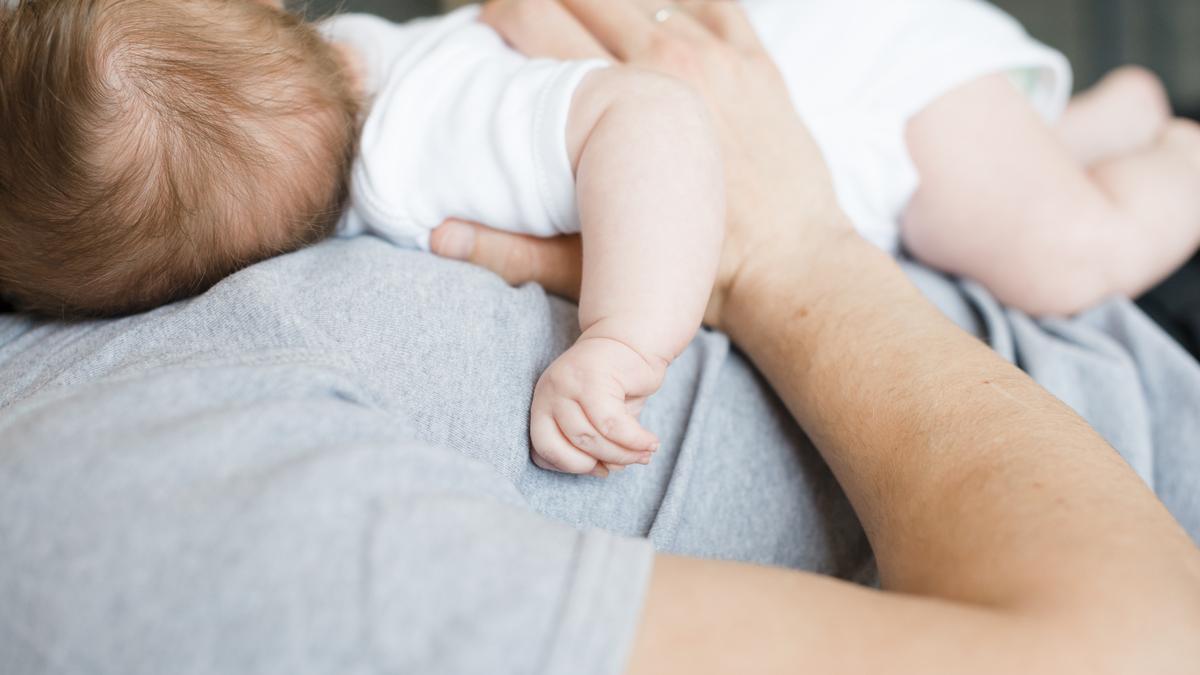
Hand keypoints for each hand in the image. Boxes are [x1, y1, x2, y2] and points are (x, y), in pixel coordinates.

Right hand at [433, 0, 852, 331]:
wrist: (790, 271)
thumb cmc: (696, 276)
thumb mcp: (589, 268)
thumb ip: (510, 249)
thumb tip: (440, 236)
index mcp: (616, 107)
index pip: (536, 23)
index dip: (502, 14)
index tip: (490, 27)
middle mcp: (665, 65)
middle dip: (545, 0)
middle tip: (528, 20)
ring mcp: (716, 58)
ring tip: (586, 17)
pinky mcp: (755, 64)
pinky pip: (714, 2)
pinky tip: (657, 10)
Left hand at [529, 336, 662, 476]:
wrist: (632, 339)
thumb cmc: (616, 384)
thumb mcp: (600, 417)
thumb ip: (598, 442)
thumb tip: (608, 469)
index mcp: (542, 404)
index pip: (544, 448)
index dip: (573, 466)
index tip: (600, 469)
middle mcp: (550, 391)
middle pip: (575, 442)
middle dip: (608, 459)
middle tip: (634, 461)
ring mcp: (569, 382)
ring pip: (593, 436)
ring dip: (624, 452)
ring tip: (646, 453)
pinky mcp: (593, 377)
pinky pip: (612, 423)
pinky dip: (634, 439)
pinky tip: (651, 442)